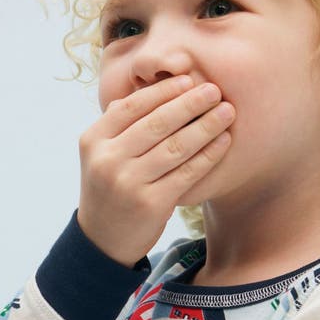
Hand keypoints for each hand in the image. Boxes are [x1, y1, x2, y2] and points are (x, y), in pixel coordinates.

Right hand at [77, 77, 234, 264]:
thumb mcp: (101, 154)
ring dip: (206, 126)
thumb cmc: (110, 188)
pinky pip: (186, 173)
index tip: (189, 80)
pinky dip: (208, 155)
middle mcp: (107, 160)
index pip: (132, 105)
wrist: (102, 240)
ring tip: (226, 112)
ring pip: (175, 146)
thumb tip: (155, 86)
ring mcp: (128, 183)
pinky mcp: (150, 204)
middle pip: (157, 123)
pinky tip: (223, 142)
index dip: (163, 91)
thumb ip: (120, 123)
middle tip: (215, 90)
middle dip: (190, 103)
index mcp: (93, 140)